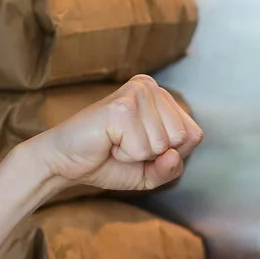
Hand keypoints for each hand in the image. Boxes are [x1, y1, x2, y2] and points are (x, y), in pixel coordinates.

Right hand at [22, 75, 202, 193]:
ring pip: (163, 143)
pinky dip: (126, 155)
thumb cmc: (107, 162)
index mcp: (161, 96)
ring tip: (115, 142)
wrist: (65, 164)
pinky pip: (144, 148)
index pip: (194, 134)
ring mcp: (136, 93)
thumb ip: (171, 168)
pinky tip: (108, 141)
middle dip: (154, 154)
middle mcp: (150, 87)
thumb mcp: (150, 172)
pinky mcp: (121, 107)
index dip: (169, 154)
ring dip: (137, 154)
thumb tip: (173, 155)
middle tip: (124, 145)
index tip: (140, 147)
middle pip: (182, 137)